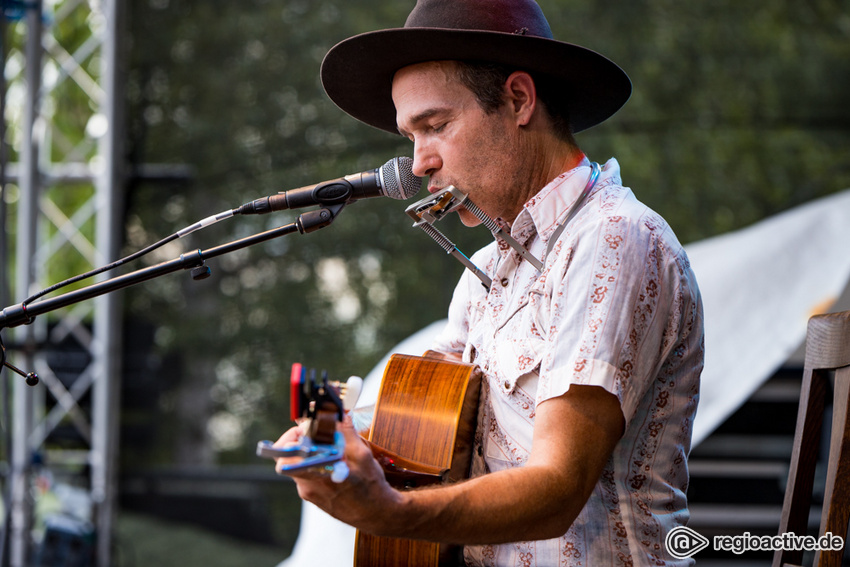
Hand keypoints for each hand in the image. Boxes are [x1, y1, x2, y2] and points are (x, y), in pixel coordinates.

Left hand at [274, 416, 403, 533]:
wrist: (376, 514)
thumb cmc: (370, 488)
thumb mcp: (362, 455)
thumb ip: (347, 433)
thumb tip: (340, 415)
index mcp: (316, 474)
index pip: (284, 454)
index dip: (290, 437)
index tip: (304, 428)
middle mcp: (308, 486)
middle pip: (290, 458)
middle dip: (302, 442)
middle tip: (316, 434)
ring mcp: (310, 493)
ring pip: (300, 465)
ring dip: (311, 453)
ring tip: (332, 448)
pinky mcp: (314, 497)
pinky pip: (308, 474)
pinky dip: (318, 464)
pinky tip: (336, 462)